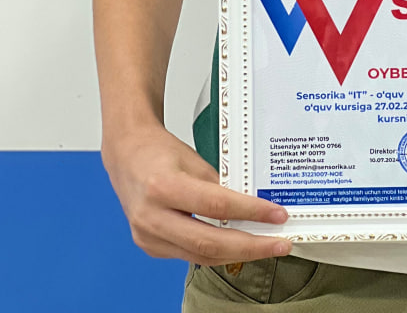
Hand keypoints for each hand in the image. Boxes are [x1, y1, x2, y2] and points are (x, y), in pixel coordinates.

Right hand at [103, 124, 291, 264]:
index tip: (277, 215)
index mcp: (162, 186)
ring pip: (200, 255)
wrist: (127, 155)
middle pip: (208, 242)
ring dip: (237, 253)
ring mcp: (147, 236)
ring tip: (266, 246)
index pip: (215, 206)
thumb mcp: (193, 159)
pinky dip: (215, 252)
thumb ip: (219, 185)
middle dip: (250, 246)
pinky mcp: (149, 246)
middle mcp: (152, 216)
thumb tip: (253, 206)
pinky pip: (189, 255)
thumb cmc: (159, 151)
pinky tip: (237, 246)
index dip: (250, 213)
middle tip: (280, 243)